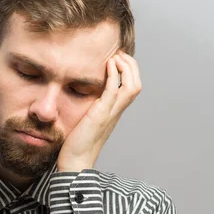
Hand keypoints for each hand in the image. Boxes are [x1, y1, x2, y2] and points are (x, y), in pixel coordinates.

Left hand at [57, 52, 141, 171]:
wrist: (76, 161)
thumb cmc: (78, 142)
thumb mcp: (88, 118)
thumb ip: (91, 106)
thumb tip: (83, 92)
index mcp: (115, 111)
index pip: (132, 86)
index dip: (129, 70)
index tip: (118, 58)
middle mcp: (117, 111)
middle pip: (137, 84)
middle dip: (131, 65)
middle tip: (119, 53)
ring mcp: (111, 113)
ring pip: (132, 86)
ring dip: (126, 67)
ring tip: (116, 56)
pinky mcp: (101, 114)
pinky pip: (113, 90)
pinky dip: (113, 75)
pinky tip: (108, 65)